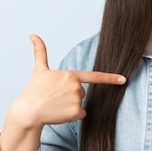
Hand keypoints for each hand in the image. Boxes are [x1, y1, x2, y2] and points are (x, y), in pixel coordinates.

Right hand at [9, 34, 126, 129]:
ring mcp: (76, 99)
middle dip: (71, 95)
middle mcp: (76, 86)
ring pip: (81, 103)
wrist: (27, 112)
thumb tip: (33, 35)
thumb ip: (40, 52)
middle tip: (55, 97)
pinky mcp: (75, 112)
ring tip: (55, 104)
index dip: (111, 78)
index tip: (124, 79)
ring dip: (70, 105)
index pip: (94, 76)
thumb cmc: (33, 91)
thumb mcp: (39, 70)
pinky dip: (72, 116)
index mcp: (70, 75)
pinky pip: (81, 114)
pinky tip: (59, 113)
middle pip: (82, 91)